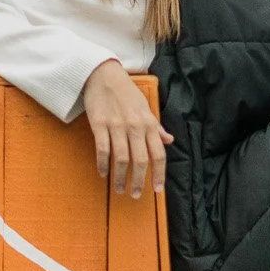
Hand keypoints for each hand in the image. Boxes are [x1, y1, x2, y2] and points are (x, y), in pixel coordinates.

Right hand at [81, 60, 173, 198]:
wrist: (104, 75)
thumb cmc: (127, 92)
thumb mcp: (146, 107)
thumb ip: (157, 127)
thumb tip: (169, 141)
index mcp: (148, 123)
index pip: (158, 154)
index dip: (159, 174)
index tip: (158, 190)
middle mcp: (135, 126)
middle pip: (140, 160)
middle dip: (139, 181)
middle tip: (136, 195)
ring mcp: (116, 126)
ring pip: (121, 159)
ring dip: (120, 177)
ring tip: (120, 189)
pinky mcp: (99, 124)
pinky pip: (103, 150)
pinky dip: (103, 165)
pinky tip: (104, 174)